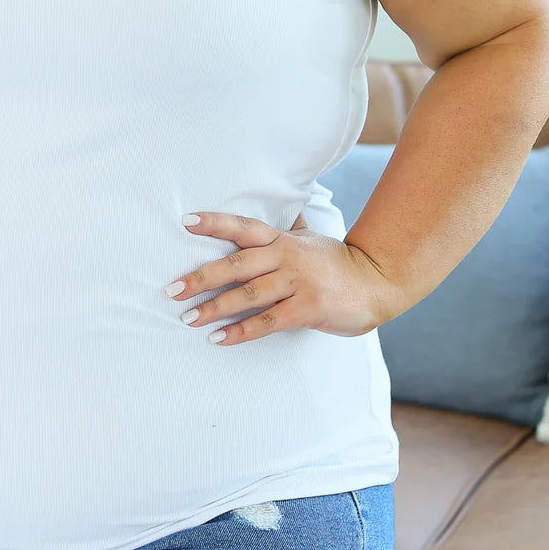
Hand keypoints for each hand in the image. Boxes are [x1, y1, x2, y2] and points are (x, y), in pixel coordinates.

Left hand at [165, 210, 402, 344]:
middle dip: (200, 277)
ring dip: (213, 308)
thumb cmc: (338, 263)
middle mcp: (286, 256)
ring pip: (247, 294)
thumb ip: (289, 231)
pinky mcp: (307, 308)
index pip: (243, 226)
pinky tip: (219, 338)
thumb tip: (281, 210)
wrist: (377, 283)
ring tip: (188, 318)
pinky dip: (240, 331)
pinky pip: (267, 321)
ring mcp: (297, 282)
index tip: (186, 221)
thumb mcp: (310, 240)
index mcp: (283, 239)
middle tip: (171, 289)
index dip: (214, 222)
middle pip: (236, 264)